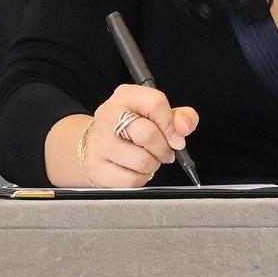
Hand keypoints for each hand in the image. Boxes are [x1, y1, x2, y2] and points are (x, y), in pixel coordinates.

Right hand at [49, 84, 196, 188]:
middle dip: (164, 149)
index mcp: (125, 97)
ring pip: (142, 161)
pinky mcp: (97, 167)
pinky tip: (135, 170)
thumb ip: (179, 116)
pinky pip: (132, 180)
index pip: (155, 104)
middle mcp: (108, 116)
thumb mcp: (155, 115)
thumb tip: (184, 127)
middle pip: (148, 134)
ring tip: (148, 160)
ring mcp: (100, 143)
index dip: (171, 124)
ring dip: (153, 165)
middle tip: (164, 152)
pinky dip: (141, 178)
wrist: (93, 144)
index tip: (176, 137)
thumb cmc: (130, 128)